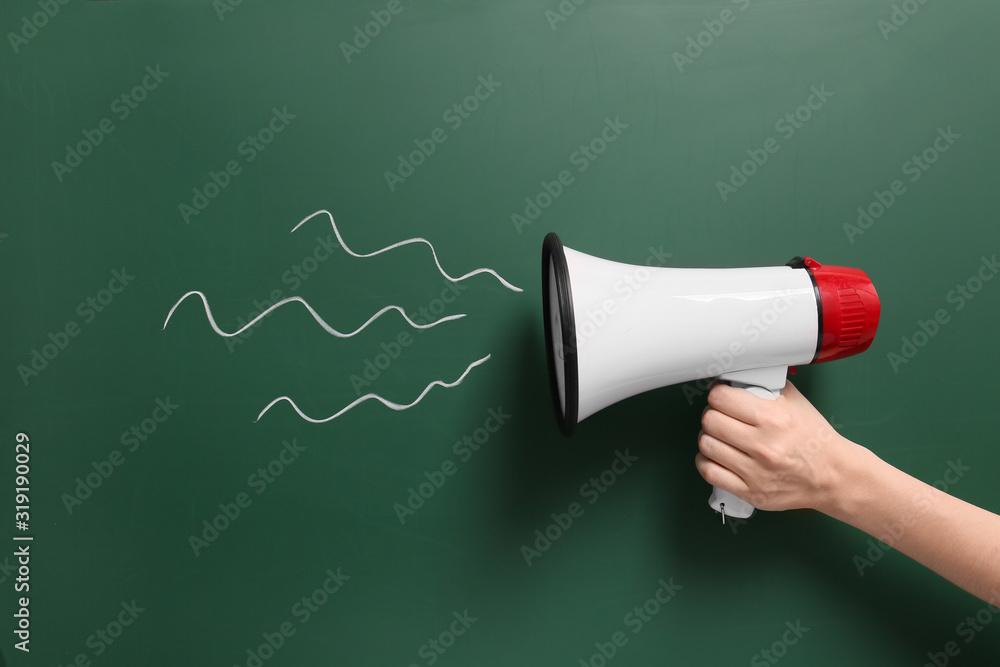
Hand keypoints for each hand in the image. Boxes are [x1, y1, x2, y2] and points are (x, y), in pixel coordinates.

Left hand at [695, 380, 861, 512]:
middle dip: (713, 414)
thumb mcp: (796, 403)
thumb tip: (737, 379)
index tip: (721, 397)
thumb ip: (766, 387)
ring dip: (709, 437)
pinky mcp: (751, 492)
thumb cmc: (815, 440)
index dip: (718, 394)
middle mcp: (763, 446)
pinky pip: (710, 473)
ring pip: (707, 445)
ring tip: (719, 435)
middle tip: (720, 415)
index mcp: (774, 419)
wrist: (834, 476)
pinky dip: (707, 461)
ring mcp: (756, 472)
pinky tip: (716, 456)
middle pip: (710, 421)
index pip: (721, 398)